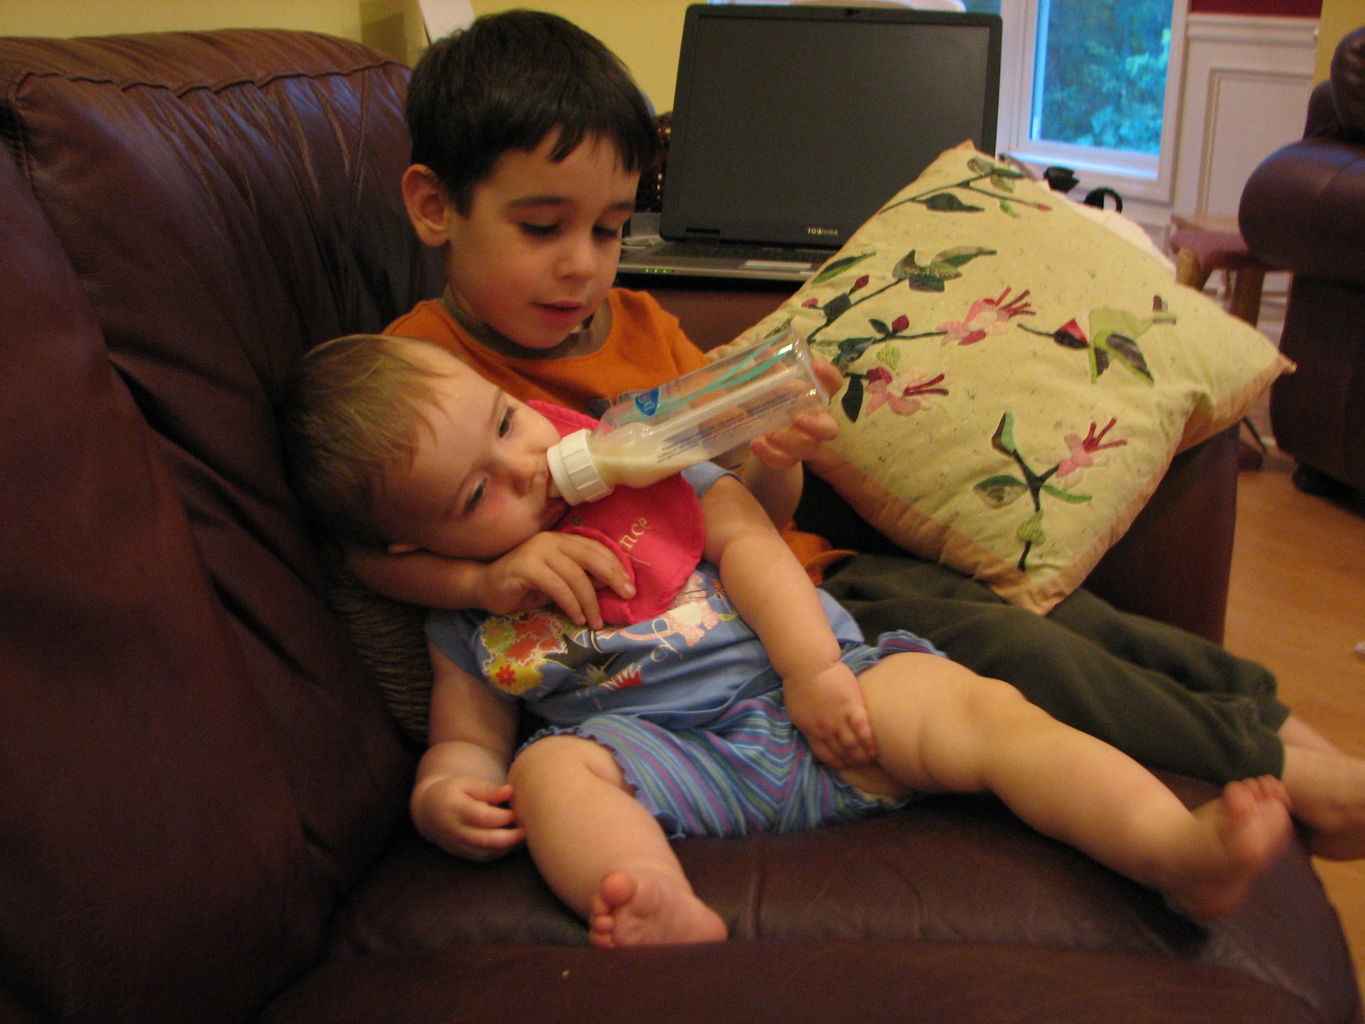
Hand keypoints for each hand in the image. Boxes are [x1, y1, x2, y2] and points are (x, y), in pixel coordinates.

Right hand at [410, 774, 524, 861]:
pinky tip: (512, 844)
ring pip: (484, 852)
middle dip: (509, 838)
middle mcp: (455, 830)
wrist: (429, 811)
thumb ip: (488, 789)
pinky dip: (499, 852)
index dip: (502, 817)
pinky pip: (482, 857)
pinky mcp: (461, 853)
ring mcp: (457, 844)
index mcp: (455, 808)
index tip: (516, 812)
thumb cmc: (452, 792)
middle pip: (484, 840)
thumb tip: (510, 791)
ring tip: (522, 838)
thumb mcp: (467, 783)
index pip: (482, 817)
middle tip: (526, 831)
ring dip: (506, 848)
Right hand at [477, 531, 634, 629]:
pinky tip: (577, 617)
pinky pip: (557, 586)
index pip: (596, 548)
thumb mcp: (559, 582)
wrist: (485, 586)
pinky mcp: (527, 568)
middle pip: (591, 556)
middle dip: (612, 576)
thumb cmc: (525, 586)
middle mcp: (552, 540)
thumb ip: (583, 579)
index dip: (615, 566)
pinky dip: (571, 604)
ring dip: (590, 601)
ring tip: (595, 621)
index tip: (630, 587)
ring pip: (575, 575)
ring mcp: (538, 552)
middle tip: (626, 596)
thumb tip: (613, 585)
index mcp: (563, 540)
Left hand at [748, 358, 841, 469]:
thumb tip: (765, 351)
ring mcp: (804, 444)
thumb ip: (771, 371)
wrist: (763, 436)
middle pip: (830, 429)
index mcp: (816, 399)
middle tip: (798, 419)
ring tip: (770, 434)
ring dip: (790, 442)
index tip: (815, 364)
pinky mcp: (787, 458)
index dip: (829, 376)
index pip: (833, 385)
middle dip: (816, 425)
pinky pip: (784, 462)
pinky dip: (770, 455)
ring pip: (808, 449)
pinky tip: (756, 444)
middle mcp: (816, 423)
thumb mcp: (773, 386)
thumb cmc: (775, 404)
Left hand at [783, 660, 876, 769]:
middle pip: (840, 752)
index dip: (835, 763)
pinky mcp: (852, 707)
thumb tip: (816, 732)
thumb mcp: (797, 710)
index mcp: (810, 730)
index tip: (843, 766)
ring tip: (870, 760)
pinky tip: (875, 750)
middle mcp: (825, 729)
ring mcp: (838, 719)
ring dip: (862, 756)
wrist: (808, 664)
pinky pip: (863, 730)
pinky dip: (869, 743)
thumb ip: (809, 724)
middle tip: (861, 765)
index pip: (824, 754)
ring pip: (852, 745)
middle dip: (851, 762)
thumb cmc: (800, 682)